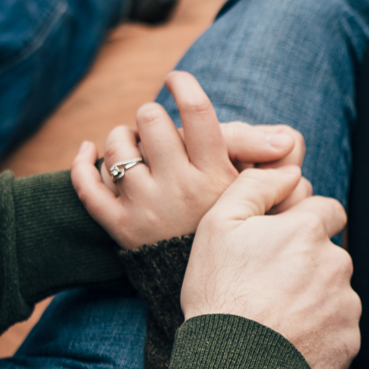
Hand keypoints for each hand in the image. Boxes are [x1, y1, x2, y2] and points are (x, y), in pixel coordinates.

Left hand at [71, 71, 305, 248]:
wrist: (211, 288)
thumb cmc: (231, 224)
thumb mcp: (254, 189)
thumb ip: (260, 154)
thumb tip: (286, 138)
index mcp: (215, 175)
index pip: (197, 113)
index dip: (184, 85)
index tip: (177, 80)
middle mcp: (179, 189)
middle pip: (150, 119)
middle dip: (150, 116)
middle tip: (158, 132)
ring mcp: (145, 208)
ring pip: (117, 147)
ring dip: (122, 139)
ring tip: (135, 149)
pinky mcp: (119, 227)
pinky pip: (86, 186)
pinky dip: (82, 162)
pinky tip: (88, 150)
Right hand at [182, 166, 359, 368]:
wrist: (233, 368)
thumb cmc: (220, 294)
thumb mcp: (218, 225)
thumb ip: (255, 185)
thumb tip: (290, 171)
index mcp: (308, 230)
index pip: (326, 210)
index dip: (302, 223)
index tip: (279, 244)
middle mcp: (336, 262)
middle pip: (329, 253)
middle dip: (307, 262)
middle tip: (269, 285)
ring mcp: (346, 304)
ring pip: (335, 290)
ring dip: (314, 297)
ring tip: (275, 317)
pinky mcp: (349, 340)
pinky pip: (338, 327)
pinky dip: (319, 331)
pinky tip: (288, 340)